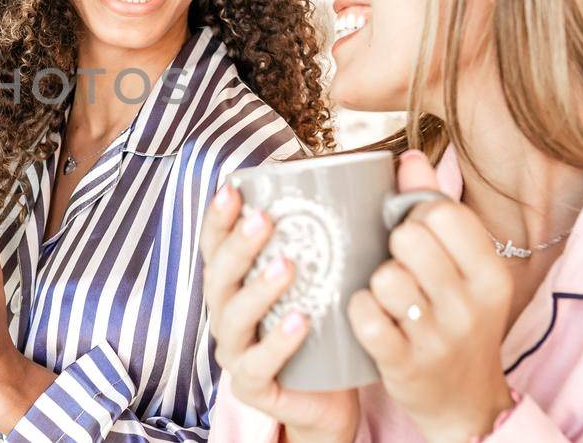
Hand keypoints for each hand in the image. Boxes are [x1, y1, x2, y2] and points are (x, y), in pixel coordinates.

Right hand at [200, 183, 358, 442]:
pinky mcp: (251, 385)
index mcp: (234, 284)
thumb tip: (367, 184)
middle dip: (238, 245)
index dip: (218, 217)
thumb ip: (327, 242)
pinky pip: (257, 364)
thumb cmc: (324, 331)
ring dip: (258, 289)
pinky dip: (277, 342)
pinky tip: (301, 322)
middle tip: (265, 220)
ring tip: (287, 267)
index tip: (232, 188)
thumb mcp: (319, 283)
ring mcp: (234, 351)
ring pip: (233, 317)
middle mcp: (226, 314)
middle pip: (218, 275)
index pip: (215, 244)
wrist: (329, 397)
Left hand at [347, 150, 515, 441]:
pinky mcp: (406, 364)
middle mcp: (472, 304)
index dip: (416, 215)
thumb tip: (407, 156)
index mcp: (491, 273)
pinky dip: (359, 312)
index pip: (444, 213)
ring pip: (386, 277)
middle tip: (397, 265)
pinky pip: (365, 317)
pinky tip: (370, 316)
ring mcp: (440, 337)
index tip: (415, 232)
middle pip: (409, 238)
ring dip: (375, 283)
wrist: (464, 400)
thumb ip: (435, 209)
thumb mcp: (464, 269)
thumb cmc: (456, 320)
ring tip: (387, 296)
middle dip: (392, 246)